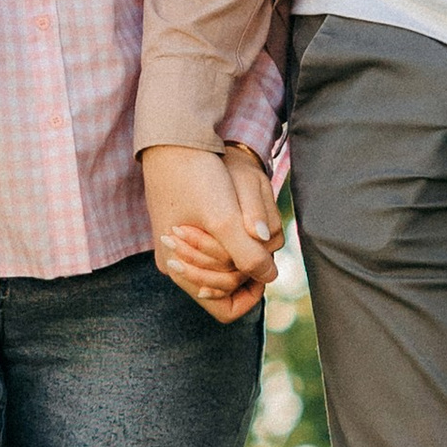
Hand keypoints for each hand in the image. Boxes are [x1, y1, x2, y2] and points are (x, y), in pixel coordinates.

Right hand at [144, 142, 280, 323]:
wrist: (174, 137)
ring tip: (244, 219)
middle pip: (225, 286)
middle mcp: (175, 263)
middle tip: (253, 234)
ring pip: (223, 264)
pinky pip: (216, 245)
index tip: (263, 265)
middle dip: (245, 265)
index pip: (224, 309)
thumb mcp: (225, 219)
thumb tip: (271, 277)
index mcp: (179, 270)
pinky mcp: (183, 225)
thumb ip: (249, 255)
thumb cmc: (196, 177)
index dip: (249, 294)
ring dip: (240, 248)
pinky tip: (237, 213)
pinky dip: (231, 234)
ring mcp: (177, 245)